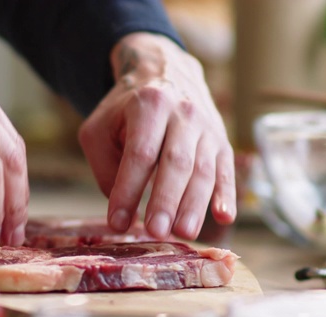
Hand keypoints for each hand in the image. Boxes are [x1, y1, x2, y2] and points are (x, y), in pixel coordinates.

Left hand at [78, 33, 235, 239]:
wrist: (164, 73)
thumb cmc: (124, 111)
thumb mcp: (99, 129)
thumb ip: (104, 168)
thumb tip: (121, 211)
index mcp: (149, 105)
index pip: (140, 154)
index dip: (128, 190)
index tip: (117, 222)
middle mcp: (183, 113)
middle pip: (176, 162)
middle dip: (165, 200)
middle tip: (156, 232)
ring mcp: (207, 127)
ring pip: (203, 170)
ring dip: (194, 205)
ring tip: (183, 234)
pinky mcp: (221, 141)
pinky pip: (226, 170)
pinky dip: (226, 195)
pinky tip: (223, 218)